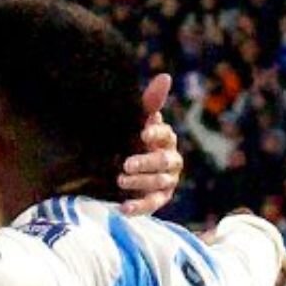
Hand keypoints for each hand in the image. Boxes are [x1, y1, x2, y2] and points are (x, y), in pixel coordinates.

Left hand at [119, 73, 182, 216]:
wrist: (116, 169)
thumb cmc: (130, 141)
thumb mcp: (135, 122)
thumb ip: (149, 103)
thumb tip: (165, 76)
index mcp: (165, 140)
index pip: (166, 135)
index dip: (156, 133)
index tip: (143, 133)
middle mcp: (169, 160)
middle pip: (164, 162)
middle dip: (146, 163)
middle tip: (126, 164)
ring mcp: (165, 181)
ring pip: (159, 183)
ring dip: (140, 182)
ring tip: (120, 181)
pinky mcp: (157, 199)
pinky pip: (151, 205)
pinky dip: (138, 207)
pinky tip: (123, 208)